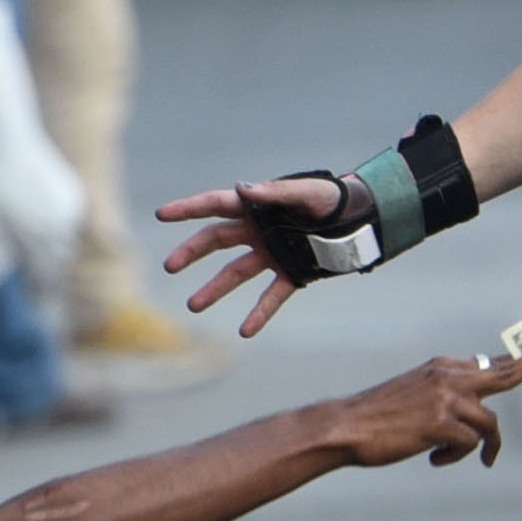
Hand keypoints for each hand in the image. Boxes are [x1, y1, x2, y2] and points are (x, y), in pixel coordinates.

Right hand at [158, 172, 349, 337]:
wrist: (359, 219)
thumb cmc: (331, 200)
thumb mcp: (306, 191)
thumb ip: (275, 192)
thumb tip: (244, 189)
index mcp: (256, 207)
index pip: (215, 205)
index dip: (188, 208)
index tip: (161, 214)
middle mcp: (257, 231)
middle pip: (215, 241)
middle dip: (191, 253)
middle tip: (170, 266)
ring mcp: (271, 254)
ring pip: (235, 273)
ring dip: (214, 289)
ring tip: (193, 305)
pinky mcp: (290, 274)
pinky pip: (270, 296)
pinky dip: (259, 313)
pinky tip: (245, 331)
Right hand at [318, 349, 521, 471]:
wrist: (346, 427)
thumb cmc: (379, 416)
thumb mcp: (416, 392)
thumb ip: (448, 392)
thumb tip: (477, 403)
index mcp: (444, 367)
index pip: (494, 361)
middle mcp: (449, 376)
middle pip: (507, 372)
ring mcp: (447, 398)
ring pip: (489, 424)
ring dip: (480, 446)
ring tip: (444, 456)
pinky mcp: (441, 423)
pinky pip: (470, 444)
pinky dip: (456, 456)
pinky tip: (434, 459)